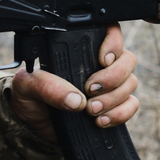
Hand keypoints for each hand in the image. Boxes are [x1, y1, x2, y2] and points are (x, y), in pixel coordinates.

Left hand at [10, 24, 140, 140]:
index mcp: (79, 50)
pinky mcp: (113, 107)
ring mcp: (109, 86)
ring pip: (130, 83)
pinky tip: (100, 121)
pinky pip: (131, 106)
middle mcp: (99, 65)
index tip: (103, 59)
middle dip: (113, 77)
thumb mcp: (28, 86)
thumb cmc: (29, 97)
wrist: (32, 127)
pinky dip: (120, 114)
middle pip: (127, 59)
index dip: (114, 41)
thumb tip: (76, 100)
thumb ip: (47, 86)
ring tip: (90, 111)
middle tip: (91, 90)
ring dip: (113, 98)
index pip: (109, 32)